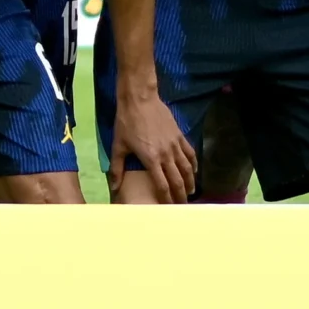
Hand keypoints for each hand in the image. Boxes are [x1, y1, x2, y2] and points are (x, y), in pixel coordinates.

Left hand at [107, 85, 195, 203]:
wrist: (139, 99)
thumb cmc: (126, 122)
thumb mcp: (118, 146)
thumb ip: (116, 168)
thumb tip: (114, 186)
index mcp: (151, 159)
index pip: (162, 186)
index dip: (167, 199)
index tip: (169, 209)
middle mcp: (166, 155)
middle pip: (178, 180)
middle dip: (181, 195)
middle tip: (183, 206)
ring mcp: (175, 145)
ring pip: (188, 168)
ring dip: (190, 182)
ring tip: (191, 191)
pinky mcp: (180, 135)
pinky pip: (190, 153)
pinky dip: (194, 164)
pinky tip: (194, 171)